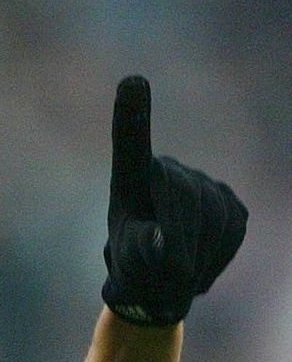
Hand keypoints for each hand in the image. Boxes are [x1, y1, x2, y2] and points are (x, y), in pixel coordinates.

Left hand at [102, 76, 246, 325]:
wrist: (163, 279)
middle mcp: (168, 171)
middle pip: (183, 195)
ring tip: (180, 268)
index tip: (132, 81)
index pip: (131, 145)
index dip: (132, 114)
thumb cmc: (135, 265)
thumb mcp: (129, 263)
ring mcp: (204, 183)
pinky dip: (217, 251)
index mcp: (131, 181)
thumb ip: (142, 251)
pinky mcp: (231, 201)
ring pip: (212, 215)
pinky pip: (232, 227)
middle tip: (171, 271)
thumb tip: (165, 242)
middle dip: (178, 235)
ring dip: (198, 250)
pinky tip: (201, 256)